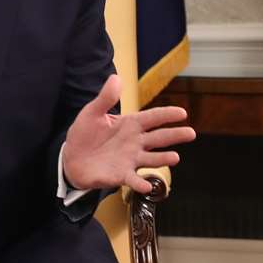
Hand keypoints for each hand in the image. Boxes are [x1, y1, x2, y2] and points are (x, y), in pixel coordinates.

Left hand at [61, 75, 195, 193]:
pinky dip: (141, 183)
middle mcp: (135, 142)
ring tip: (175, 157)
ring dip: (163, 158)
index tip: (182, 112)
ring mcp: (130, 159)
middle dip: (175, 135)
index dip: (166, 115)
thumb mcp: (92, 113)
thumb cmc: (84, 134)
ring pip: (152, 159)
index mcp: (130, 124)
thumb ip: (105, 98)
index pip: (152, 117)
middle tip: (191, 133)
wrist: (72, 159)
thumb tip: (116, 77)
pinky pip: (134, 180)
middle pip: (159, 137)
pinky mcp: (122, 175)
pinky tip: (147, 185)